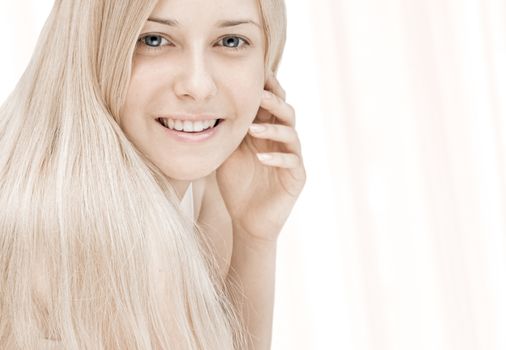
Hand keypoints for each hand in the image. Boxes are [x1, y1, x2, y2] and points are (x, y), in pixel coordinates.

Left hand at [216, 72, 305, 241]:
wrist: (247, 219)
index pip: (270, 104)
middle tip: (258, 95)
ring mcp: (292, 157)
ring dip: (272, 129)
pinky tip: (262, 159)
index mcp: (266, 130)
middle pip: (285, 112)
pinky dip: (277, 158)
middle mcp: (282, 140)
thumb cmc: (237, 184)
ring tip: (252, 129)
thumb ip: (229, 130)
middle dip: (273, 101)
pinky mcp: (297, 176)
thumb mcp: (229, 152)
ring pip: (290, 133)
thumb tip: (215, 104)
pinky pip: (292, 162)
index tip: (255, 75)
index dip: (266, 89)